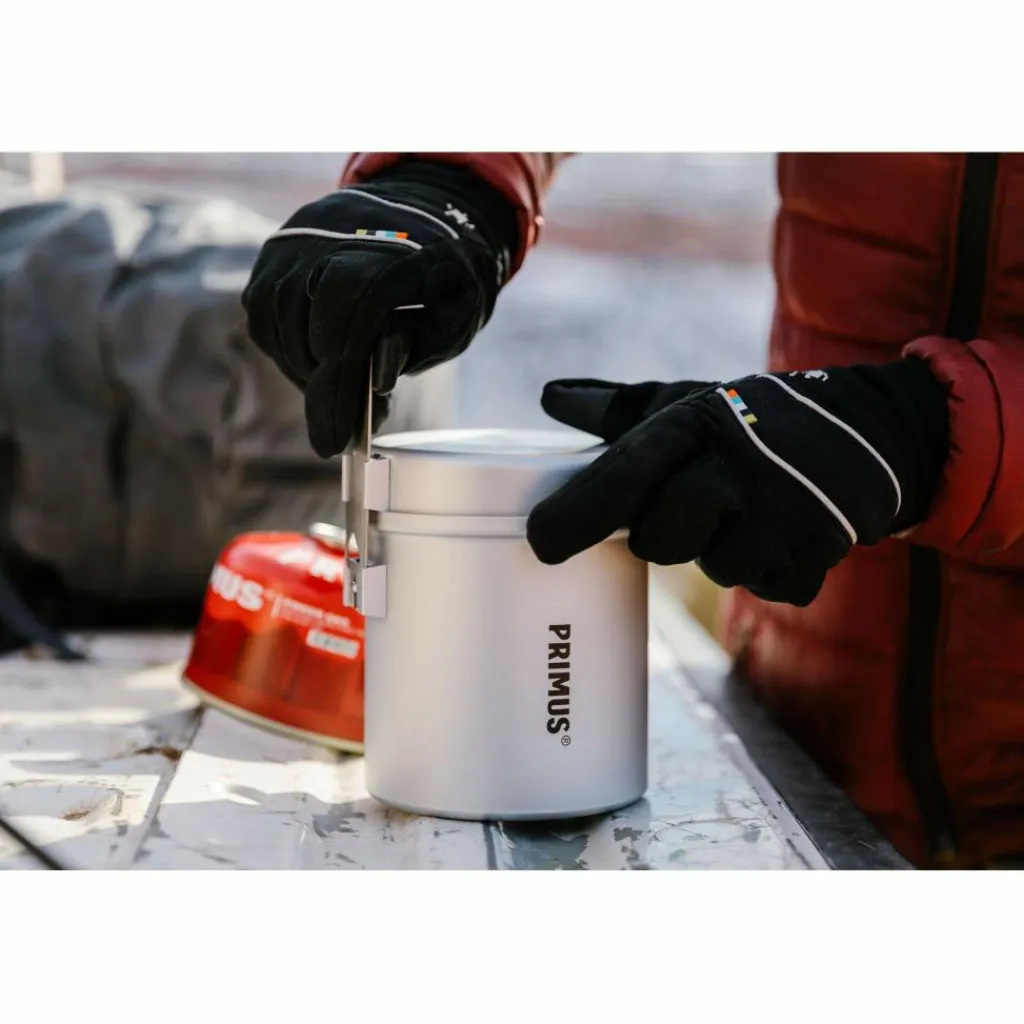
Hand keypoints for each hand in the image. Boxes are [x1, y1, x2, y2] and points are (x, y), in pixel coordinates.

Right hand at [241, 161, 518, 456]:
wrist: (423, 210)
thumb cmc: (446, 277)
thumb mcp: (460, 314)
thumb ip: (423, 346)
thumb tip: (376, 379)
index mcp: (398, 245)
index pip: (353, 308)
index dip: (340, 380)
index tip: (335, 439)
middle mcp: (338, 231)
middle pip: (309, 320)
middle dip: (322, 385)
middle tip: (339, 423)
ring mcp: (300, 236)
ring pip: (279, 321)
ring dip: (302, 368)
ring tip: (335, 387)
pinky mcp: (275, 248)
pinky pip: (263, 312)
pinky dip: (285, 347)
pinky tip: (316, 360)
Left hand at [526, 359, 948, 605]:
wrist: (870, 431)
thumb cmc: (756, 419)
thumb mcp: (691, 402)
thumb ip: (619, 408)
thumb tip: (548, 397)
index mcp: (700, 421)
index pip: (627, 471)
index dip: (580, 511)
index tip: (541, 542)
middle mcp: (742, 463)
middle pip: (662, 538)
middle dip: (663, 534)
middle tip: (690, 509)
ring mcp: (786, 510)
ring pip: (716, 568)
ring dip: (721, 551)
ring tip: (747, 512)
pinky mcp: (821, 550)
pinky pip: (767, 588)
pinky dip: (768, 571)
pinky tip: (783, 533)